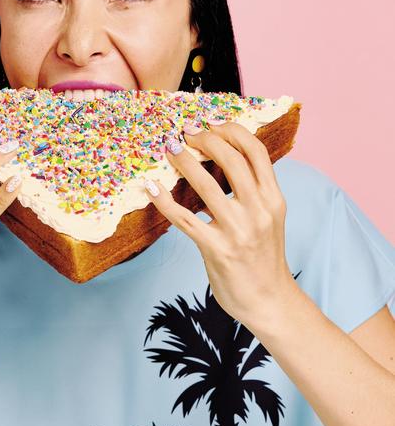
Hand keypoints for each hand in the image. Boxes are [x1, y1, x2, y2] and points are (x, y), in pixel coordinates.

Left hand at [144, 121, 297, 328]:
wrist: (269, 301)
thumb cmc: (263, 259)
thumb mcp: (269, 219)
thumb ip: (253, 193)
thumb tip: (224, 162)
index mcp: (273, 200)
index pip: (256, 151)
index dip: (232, 130)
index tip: (212, 124)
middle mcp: (259, 211)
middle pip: (231, 159)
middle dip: (205, 139)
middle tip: (185, 133)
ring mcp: (238, 231)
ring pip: (205, 184)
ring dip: (183, 161)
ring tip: (169, 149)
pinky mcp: (216, 249)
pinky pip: (184, 218)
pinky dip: (164, 200)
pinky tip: (152, 187)